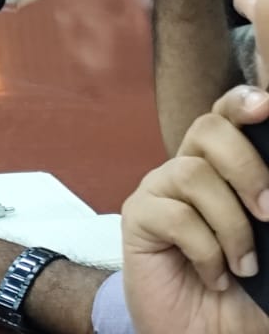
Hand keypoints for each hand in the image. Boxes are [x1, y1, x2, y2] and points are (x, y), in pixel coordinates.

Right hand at [123, 87, 268, 333]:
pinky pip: (173, 215)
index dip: (241, 101)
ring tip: (245, 265)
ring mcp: (161, 192)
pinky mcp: (138, 219)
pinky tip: (215, 275)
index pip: (227, 116)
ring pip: (194, 174)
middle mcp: (189, 171)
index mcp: (224, 169)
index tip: (266, 105)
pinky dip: (206, 251)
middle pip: (208, 129)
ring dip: (231, 225)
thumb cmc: (250, 294)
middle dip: (246, 167)